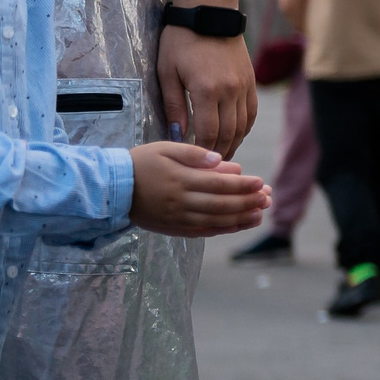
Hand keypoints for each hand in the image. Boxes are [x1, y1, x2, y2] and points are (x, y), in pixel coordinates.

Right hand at [128, 142, 269, 236]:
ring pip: (215, 220)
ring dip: (241, 218)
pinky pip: (204, 231)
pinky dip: (224, 229)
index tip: (260, 182)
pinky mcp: (174, 228)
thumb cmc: (141, 163)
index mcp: (180, 179)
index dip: (242, 185)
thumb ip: (194, 154)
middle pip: (221, 204)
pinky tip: (240, 224)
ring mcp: (178, 217)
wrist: (111, 188)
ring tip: (261, 213)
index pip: (219, 184)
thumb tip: (222, 160)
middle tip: (268, 198)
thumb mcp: (165, 148)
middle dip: (247, 202)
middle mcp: (181, 201)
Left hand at [157, 27, 256, 157]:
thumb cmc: (181, 41)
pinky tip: (235, 135)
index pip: (208, 133)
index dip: (202, 151)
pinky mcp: (250, 81)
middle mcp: (230, 92)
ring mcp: (244, 87)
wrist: (209, 14)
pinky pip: (251, 112)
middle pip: (228, 133)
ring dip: (233, 143)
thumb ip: (173, 106)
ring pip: (243, 126)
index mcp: (207, 91)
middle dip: (219, 153)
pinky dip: (244, 127)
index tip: (194, 162)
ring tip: (222, 155)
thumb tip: (177, 134)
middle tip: (209, 167)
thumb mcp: (167, 72)